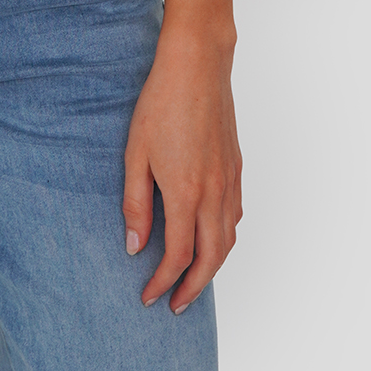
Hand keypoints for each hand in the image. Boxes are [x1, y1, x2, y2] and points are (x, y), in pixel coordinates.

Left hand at [122, 28, 241, 311]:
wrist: (197, 65)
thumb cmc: (161, 103)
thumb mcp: (135, 153)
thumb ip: (135, 203)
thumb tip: (134, 246)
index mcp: (185, 194)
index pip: (176, 256)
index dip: (162, 282)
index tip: (148, 295)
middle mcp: (214, 194)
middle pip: (210, 259)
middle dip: (193, 288)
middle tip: (176, 305)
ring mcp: (230, 180)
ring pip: (229, 240)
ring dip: (212, 267)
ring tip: (194, 279)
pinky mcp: (237, 166)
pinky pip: (236, 215)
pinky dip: (226, 237)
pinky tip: (212, 236)